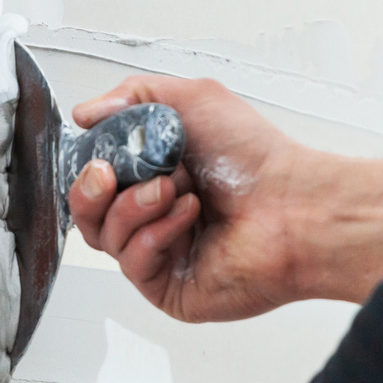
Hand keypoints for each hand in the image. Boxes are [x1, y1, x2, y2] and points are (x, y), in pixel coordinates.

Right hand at [67, 75, 311, 321]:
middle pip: (89, 214)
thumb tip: (88, 113)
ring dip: (132, 207)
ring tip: (171, 190)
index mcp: (159, 174)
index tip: (96, 155)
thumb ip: (134, 96)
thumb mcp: (192, 99)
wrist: (294, 204)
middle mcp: (158, 214)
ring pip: (105, 238)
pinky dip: (154, 235)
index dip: (87, 168)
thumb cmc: (257, 158)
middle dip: (91, 191)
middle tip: (109, 174)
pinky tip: (187, 218)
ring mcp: (164, 253)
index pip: (97, 179)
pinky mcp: (171, 287)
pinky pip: (133, 264)